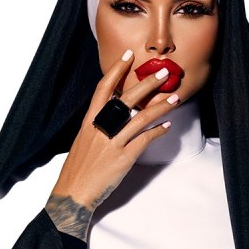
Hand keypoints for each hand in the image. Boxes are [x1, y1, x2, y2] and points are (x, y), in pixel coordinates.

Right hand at [46, 49, 180, 239]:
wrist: (73, 193)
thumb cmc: (79, 168)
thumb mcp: (83, 140)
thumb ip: (97, 124)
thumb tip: (112, 111)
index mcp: (89, 121)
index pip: (103, 89)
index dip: (116, 70)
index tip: (128, 55)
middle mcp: (100, 128)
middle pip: (125, 99)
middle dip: (146, 84)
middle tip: (163, 73)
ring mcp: (112, 143)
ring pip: (139, 118)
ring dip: (160, 106)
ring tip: (175, 98)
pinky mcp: (123, 158)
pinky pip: (144, 140)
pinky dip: (158, 131)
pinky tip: (167, 126)